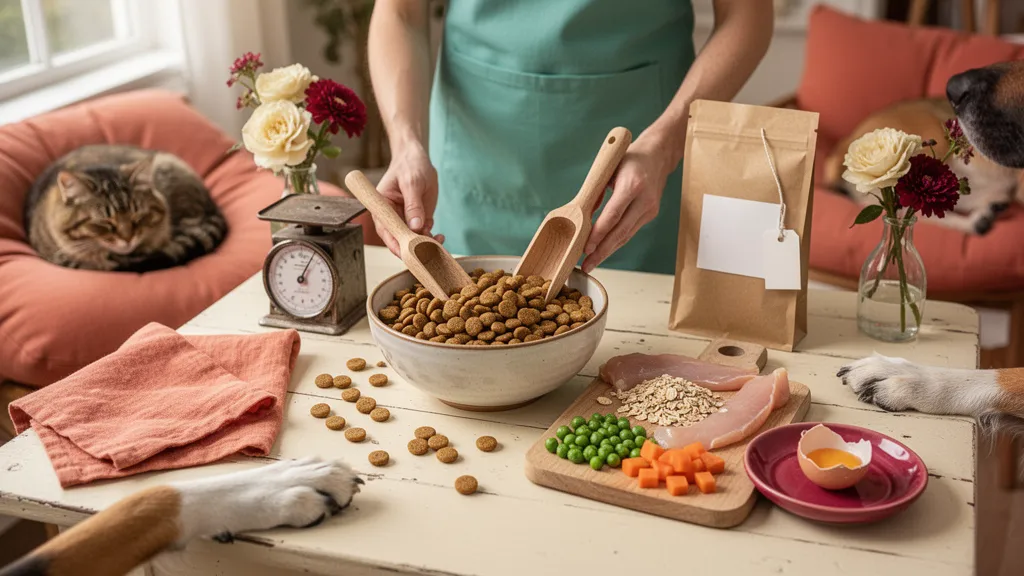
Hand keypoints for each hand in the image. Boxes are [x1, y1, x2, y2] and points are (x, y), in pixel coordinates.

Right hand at [373, 143, 442, 256]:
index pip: (386, 230)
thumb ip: (413, 205)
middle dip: (414, 247)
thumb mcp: (411, 183)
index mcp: (382, 207)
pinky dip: (433, 238)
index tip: (408, 253)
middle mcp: (392, 217)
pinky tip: (441, 236)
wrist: (418, 157)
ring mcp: (406, 219)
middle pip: (400, 239)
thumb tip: (415, 226)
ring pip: (414, 239)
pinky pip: (424, 234)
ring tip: (439, 240)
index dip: (395, 244)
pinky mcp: (419, 219)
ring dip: (426, 244)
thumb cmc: (409, 165)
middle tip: (430, 249)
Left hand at [582, 132, 677, 272]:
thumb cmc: (630, 159)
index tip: (586, 247)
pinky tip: (604, 250)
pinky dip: (616, 242)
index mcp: (632, 185)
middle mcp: (644, 200)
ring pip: (626, 235)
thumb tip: (583, 213)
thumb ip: (597, 190)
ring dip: (608, 251)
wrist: (658, 156)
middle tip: (586, 265)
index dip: (599, 234)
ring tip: (592, 263)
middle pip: (620, 231)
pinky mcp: (651, 214)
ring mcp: (650, 209)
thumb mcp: (610, 169)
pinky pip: (630, 231)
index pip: (613, 215)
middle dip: (602, 251)